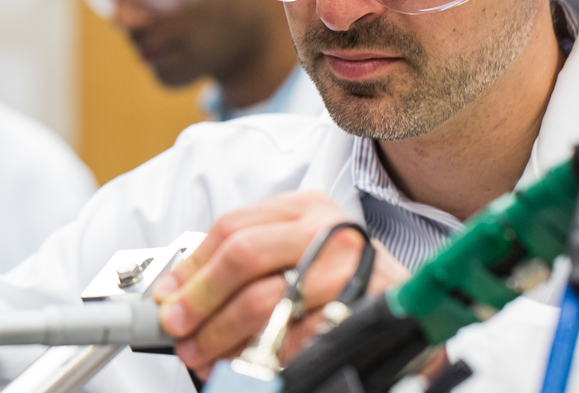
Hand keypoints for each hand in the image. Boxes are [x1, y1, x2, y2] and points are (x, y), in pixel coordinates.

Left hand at [151, 191, 409, 379]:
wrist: (412, 312)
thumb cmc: (339, 284)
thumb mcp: (293, 256)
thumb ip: (243, 266)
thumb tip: (177, 293)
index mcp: (304, 209)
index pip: (232, 228)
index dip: (191, 267)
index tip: (166, 296)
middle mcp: (329, 230)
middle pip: (244, 256)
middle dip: (201, 299)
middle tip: (177, 329)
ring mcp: (350, 268)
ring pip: (268, 299)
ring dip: (225, 334)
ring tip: (203, 355)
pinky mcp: (365, 309)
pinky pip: (302, 337)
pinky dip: (268, 358)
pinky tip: (247, 367)